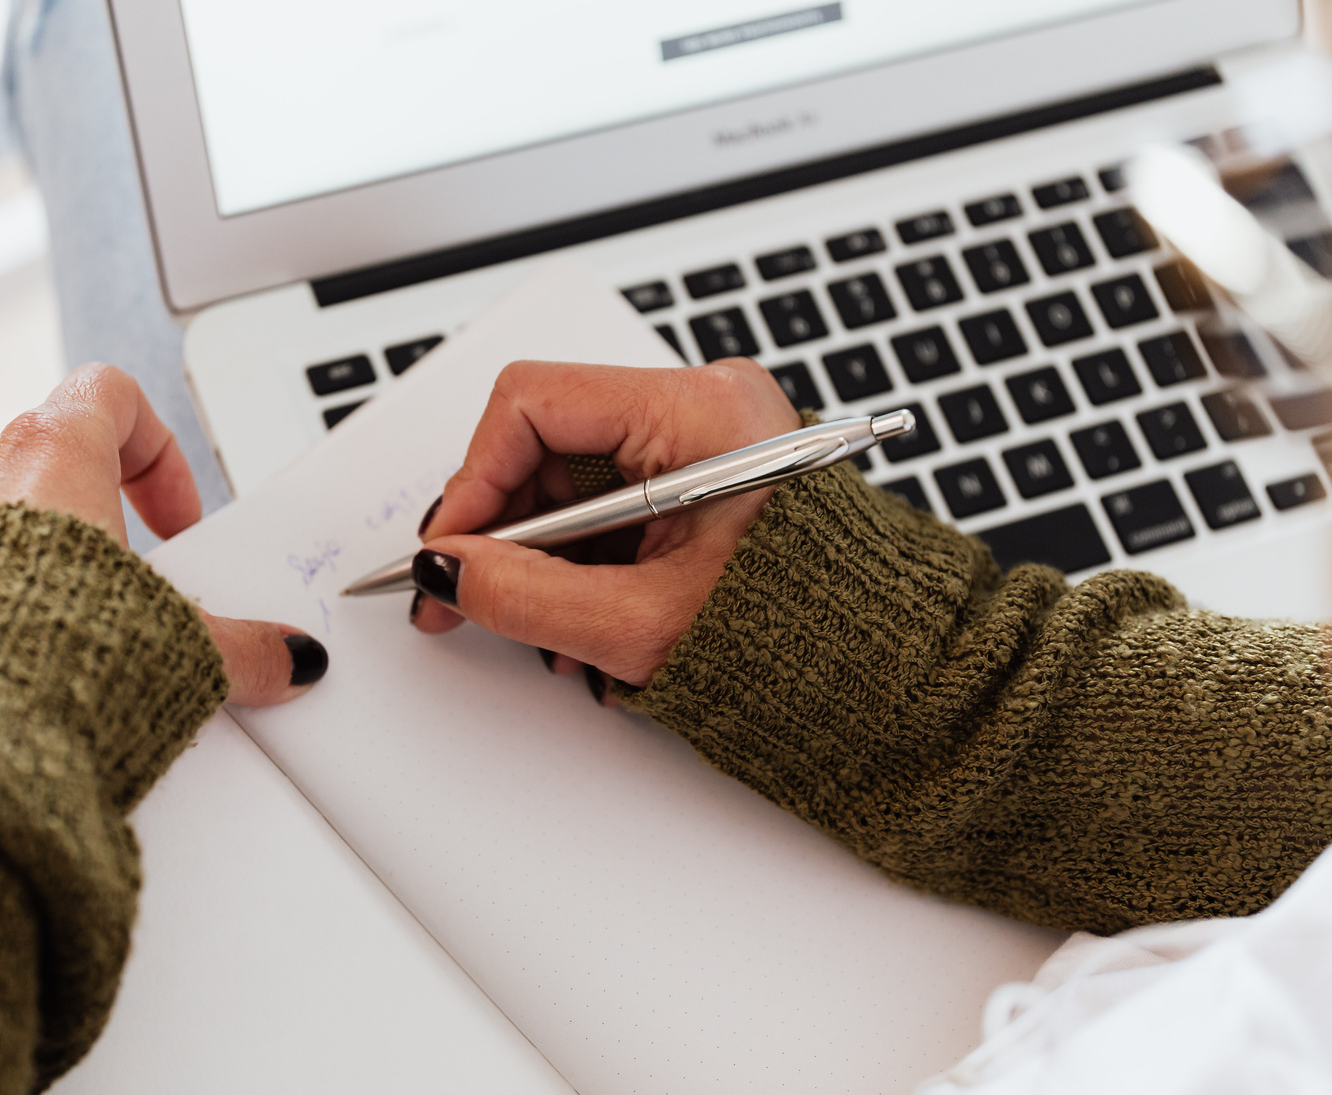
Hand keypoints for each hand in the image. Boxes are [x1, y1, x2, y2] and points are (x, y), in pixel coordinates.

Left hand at [0, 363, 326, 704]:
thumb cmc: (44, 672)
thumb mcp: (178, 651)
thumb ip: (242, 647)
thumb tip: (286, 658)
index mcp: (46, 459)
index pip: (109, 395)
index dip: (156, 451)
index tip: (172, 521)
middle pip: (45, 463)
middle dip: (94, 525)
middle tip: (128, 591)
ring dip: (27, 568)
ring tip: (65, 641)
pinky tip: (4, 673)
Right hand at [410, 358, 798, 687]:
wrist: (882, 667)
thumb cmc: (802, 635)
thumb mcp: (641, 622)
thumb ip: (527, 594)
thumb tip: (449, 571)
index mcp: (701, 411)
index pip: (534, 402)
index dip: (475, 478)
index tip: (451, 547)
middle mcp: (704, 403)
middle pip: (548, 439)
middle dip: (502, 525)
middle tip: (464, 592)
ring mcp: (705, 434)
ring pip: (572, 474)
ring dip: (539, 551)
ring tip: (536, 625)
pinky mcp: (704, 469)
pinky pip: (610, 496)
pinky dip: (580, 554)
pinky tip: (574, 610)